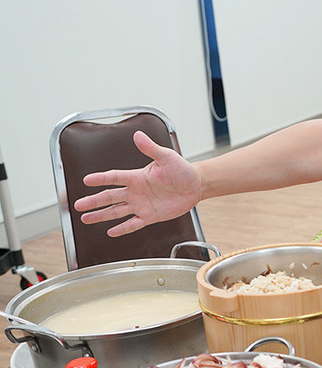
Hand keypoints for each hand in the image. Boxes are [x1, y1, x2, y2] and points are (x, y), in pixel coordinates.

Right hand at [73, 131, 202, 236]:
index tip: (86, 180)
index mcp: (137, 177)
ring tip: (86, 219)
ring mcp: (142, 205)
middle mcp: (136, 191)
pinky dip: (122, 228)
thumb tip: (138, 135)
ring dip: (101, 215)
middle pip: (110, 197)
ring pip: (117, 211)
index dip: (101, 179)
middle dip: (94, 201)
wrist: (196, 185)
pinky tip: (111, 232)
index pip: (114, 177)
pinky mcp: (150, 216)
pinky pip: (133, 224)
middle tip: (78, 205)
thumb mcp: (167, 157)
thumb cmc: (182, 169)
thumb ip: (151, 148)